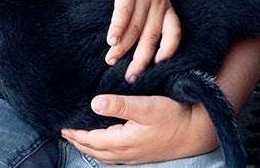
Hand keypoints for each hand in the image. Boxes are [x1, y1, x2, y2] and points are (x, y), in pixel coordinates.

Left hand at [61, 95, 216, 163]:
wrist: (197, 131)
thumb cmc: (174, 116)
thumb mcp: (147, 106)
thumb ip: (120, 105)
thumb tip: (94, 104)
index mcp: (123, 141)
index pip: (91, 140)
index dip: (76, 134)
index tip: (62, 125)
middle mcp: (127, 152)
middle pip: (95, 150)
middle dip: (79, 142)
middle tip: (65, 132)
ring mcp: (135, 155)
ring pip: (105, 155)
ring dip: (90, 148)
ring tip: (80, 138)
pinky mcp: (143, 153)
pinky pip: (115, 156)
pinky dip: (104, 150)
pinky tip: (106, 143)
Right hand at [100, 0, 180, 81]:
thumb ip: (148, 11)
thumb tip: (138, 39)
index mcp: (165, 4)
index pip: (175, 31)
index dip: (170, 50)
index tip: (159, 65)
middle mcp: (158, 1)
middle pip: (153, 37)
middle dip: (141, 60)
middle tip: (130, 78)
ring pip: (136, 28)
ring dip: (123, 48)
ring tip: (111, 61)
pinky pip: (124, 13)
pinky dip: (117, 29)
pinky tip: (109, 42)